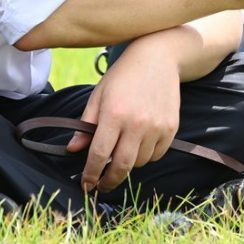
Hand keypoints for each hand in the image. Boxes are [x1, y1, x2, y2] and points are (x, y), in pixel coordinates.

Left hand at [66, 36, 179, 192]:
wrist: (159, 57)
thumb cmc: (124, 75)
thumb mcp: (99, 94)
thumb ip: (86, 124)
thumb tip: (72, 150)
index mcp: (114, 114)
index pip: (99, 155)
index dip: (90, 174)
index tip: (86, 184)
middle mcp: (137, 123)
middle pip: (121, 166)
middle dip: (109, 181)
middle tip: (101, 186)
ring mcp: (157, 126)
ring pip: (140, 162)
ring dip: (128, 164)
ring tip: (122, 152)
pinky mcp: (171, 127)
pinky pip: (157, 154)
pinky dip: (147, 155)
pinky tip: (140, 143)